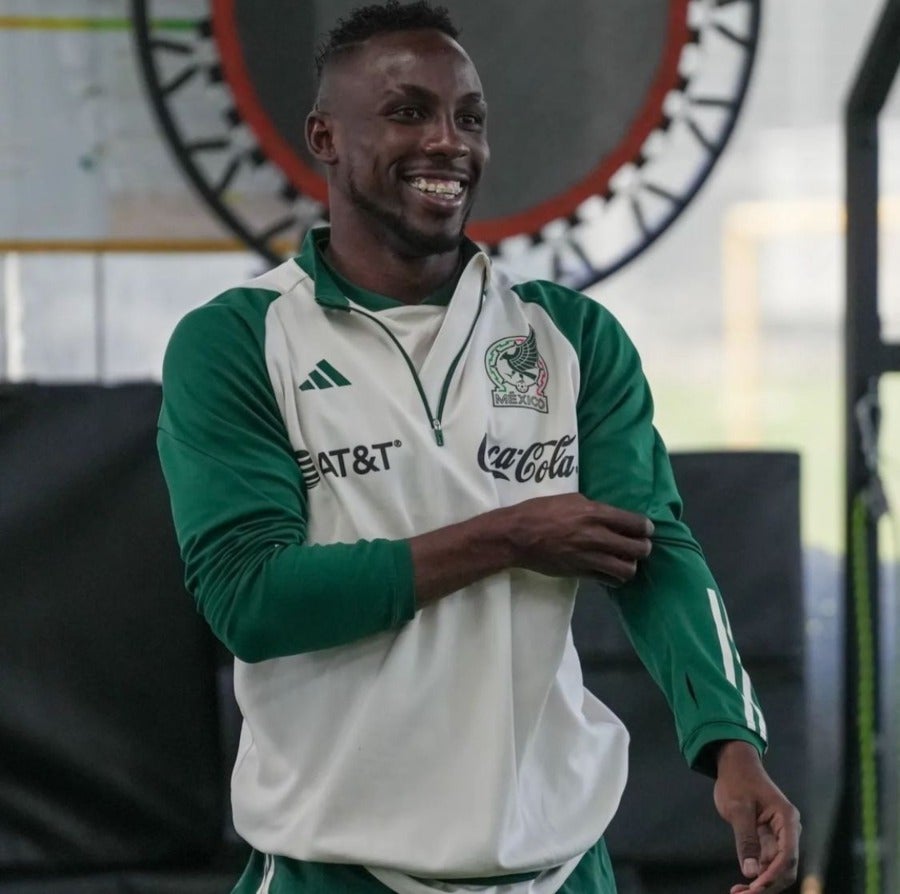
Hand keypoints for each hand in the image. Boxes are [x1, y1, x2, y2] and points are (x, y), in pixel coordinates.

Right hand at [504, 493, 652, 584]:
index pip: (635, 523)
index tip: (645, 529)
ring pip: (627, 569)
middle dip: (643, 547)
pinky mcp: (580, 573)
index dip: (645, 528)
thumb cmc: (539, 511)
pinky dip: (614, 576)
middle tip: (639, 546)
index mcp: (594, 513)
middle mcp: (596, 536)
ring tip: (624, 560)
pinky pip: (608, 579)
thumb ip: (592, 508)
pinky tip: (609, 570)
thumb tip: (609, 515)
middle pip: (638, 549)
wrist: (516, 536)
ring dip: (630, 565)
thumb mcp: (569, 499)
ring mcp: (588, 557)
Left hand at [713, 741, 800, 892]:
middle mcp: (788, 830)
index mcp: (787, 819)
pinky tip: (742, 885)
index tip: (756, 888)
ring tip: (738, 893)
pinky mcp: (768, 840)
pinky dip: (757, 875)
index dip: (773, 875)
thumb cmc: (737, 781)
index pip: (787, 855)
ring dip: (762, 884)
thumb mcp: (738, 808)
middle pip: (785, 867)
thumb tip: (750, 872)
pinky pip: (767, 863)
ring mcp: (779, 836)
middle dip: (768, 885)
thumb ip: (745, 838)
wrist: (735, 766)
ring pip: (777, 869)